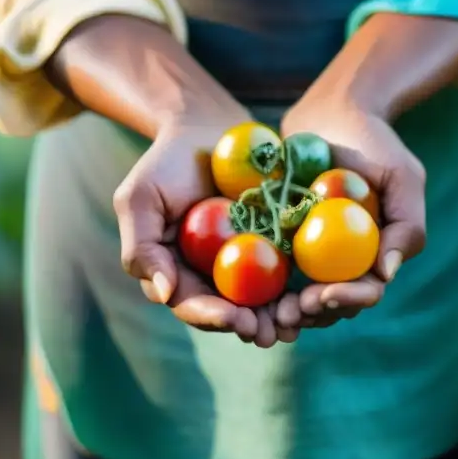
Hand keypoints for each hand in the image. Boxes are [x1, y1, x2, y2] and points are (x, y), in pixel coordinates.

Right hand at [114, 119, 297, 345]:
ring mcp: (244, 261)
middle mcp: (211, 275)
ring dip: (280, 315)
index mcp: (177, 272)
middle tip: (270, 332)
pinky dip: (301, 284)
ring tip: (296, 321)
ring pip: (263, 299)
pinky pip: (290, 269)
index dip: (213, 317)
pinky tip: (317, 291)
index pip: (193, 304)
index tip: (236, 319)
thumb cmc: (166, 161)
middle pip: (231, 311)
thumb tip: (165, 295)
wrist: (207, 126)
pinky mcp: (274, 243)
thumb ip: (143, 247)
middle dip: (251, 325)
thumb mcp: (140, 197)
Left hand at [276, 96, 425, 328]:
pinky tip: (245, 295)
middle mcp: (343, 262)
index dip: (347, 299)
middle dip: (312, 313)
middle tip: (289, 312)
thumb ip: (407, 224)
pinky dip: (260, 289)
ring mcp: (310, 254)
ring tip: (267, 313)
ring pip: (299, 296)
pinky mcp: (279, 240)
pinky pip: (268, 271)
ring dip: (285, 310)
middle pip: (330, 303)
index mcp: (375, 254)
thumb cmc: (373, 142)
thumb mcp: (401, 176)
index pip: (366, 290)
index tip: (323, 294)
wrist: (331, 112)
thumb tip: (387, 274)